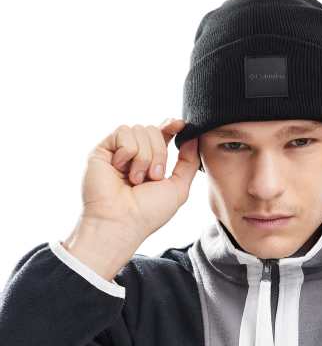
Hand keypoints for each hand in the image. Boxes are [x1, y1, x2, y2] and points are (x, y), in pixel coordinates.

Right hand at [74, 118, 199, 248]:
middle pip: (154, 130)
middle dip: (159, 154)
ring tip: (135, 180)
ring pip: (140, 130)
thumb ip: (189, 162)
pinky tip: (120, 170)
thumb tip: (194, 137)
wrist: (122, 221)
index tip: (181, 125)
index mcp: (151, 162)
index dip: (171, 126)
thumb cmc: (148, 212)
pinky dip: (127, 152)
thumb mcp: (178, 188)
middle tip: (153, 177)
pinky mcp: (103, 149)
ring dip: (144, 157)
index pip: (162, 135)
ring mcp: (118, 152)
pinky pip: (123, 132)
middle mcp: (134, 155)